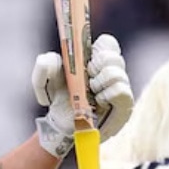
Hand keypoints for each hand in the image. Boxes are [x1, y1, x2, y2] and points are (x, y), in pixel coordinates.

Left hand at [31, 34, 132, 156]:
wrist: (61, 125)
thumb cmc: (58, 100)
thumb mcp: (44, 80)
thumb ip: (45, 64)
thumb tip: (56, 60)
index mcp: (96, 60)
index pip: (108, 43)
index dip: (98, 48)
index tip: (86, 60)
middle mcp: (112, 71)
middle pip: (113, 56)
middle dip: (96, 66)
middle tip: (86, 79)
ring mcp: (120, 88)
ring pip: (116, 73)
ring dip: (98, 83)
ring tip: (91, 94)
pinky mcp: (124, 106)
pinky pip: (121, 91)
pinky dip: (106, 95)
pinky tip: (98, 102)